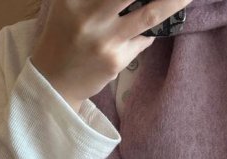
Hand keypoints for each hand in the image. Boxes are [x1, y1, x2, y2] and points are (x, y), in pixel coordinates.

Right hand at [30, 0, 193, 110]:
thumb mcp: (68, 5)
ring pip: (150, 14)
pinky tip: (142, 34)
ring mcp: (105, 39)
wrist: (53, 82)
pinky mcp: (116, 60)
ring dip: (173, 2)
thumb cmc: (62, 37)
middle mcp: (89, 15)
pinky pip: (142, 40)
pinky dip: (146, 34)